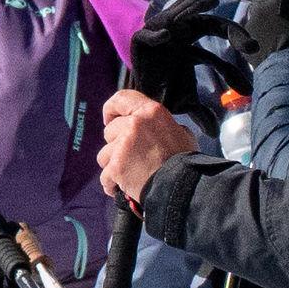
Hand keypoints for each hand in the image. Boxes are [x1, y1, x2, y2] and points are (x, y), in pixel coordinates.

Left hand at [99, 89, 200, 204]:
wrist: (180, 187)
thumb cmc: (184, 162)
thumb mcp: (182, 134)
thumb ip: (164, 126)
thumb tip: (158, 129)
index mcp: (151, 112)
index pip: (121, 98)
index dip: (111, 109)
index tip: (108, 120)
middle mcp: (134, 124)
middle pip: (109, 131)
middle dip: (116, 145)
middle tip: (131, 158)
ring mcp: (123, 145)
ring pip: (104, 154)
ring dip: (113, 166)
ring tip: (129, 175)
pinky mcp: (116, 166)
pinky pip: (105, 176)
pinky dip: (112, 184)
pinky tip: (123, 188)